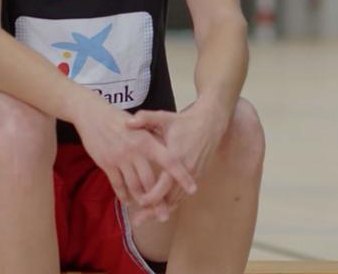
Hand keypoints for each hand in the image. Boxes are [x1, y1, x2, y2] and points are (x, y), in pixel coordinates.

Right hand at [72, 98, 196, 220]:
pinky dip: (123, 195)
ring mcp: (120, 158)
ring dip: (141, 199)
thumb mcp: (142, 125)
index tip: (192, 189)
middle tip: (165, 214)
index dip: (181, 176)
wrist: (93, 114)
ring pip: (133, 186)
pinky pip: (117, 184)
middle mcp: (135, 151)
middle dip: (158, 201)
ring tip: (147, 208)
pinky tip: (128, 201)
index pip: (170, 161)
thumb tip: (173, 154)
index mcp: (148, 141)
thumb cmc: (121, 119)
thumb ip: (156, 140)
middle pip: (150, 182)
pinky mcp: (106, 164)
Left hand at [125, 103, 227, 220]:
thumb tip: (127, 122)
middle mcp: (186, 170)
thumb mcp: (164, 117)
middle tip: (137, 220)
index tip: (138, 203)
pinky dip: (172, 203)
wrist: (210, 124)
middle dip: (153, 210)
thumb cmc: (184, 121)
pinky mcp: (197, 176)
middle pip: (169, 198)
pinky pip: (183, 194)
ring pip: (177, 199)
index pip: (164, 184)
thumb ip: (145, 119)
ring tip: (145, 218)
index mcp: (176, 157)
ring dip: (162, 209)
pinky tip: (161, 208)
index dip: (151, 196)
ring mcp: (193, 175)